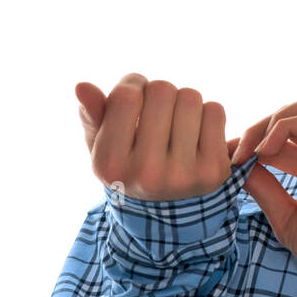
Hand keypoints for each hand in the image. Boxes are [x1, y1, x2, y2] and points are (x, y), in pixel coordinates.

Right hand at [76, 73, 237, 201]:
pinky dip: (207, 114)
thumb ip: (92, 115)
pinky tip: (196, 134)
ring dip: (184, 102)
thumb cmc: (131, 166)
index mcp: (111, 165)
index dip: (133, 84)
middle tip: (158, 114)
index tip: (135, 96)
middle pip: (162, 90)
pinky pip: (215, 110)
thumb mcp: (103, 146)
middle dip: (159, 93)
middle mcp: (146, 173)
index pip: (126, 96)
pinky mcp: (214, 171)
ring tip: (176, 124)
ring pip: (191, 97)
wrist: (168, 213)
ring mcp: (183, 175)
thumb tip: (81, 86)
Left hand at [230, 91, 296, 296]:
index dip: (257, 139)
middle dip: (263, 123)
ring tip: (250, 150)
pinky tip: (264, 153)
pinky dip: (284, 129)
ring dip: (272, 121)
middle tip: (235, 151)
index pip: (292, 133)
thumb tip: (239, 166)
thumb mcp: (288, 218)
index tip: (229, 158)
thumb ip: (265, 189)